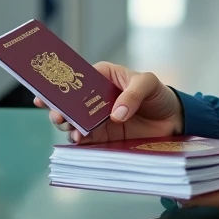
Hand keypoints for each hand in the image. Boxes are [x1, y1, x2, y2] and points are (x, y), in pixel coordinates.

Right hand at [35, 61, 183, 144]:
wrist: (174, 119)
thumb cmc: (158, 94)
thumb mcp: (148, 83)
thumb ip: (132, 95)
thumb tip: (115, 115)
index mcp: (102, 78)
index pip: (75, 78)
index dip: (58, 84)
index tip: (45, 93)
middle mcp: (95, 99)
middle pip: (69, 103)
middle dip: (59, 109)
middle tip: (58, 116)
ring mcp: (98, 119)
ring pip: (74, 122)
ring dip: (68, 126)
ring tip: (73, 130)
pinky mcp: (104, 137)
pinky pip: (87, 140)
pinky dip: (80, 140)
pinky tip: (80, 140)